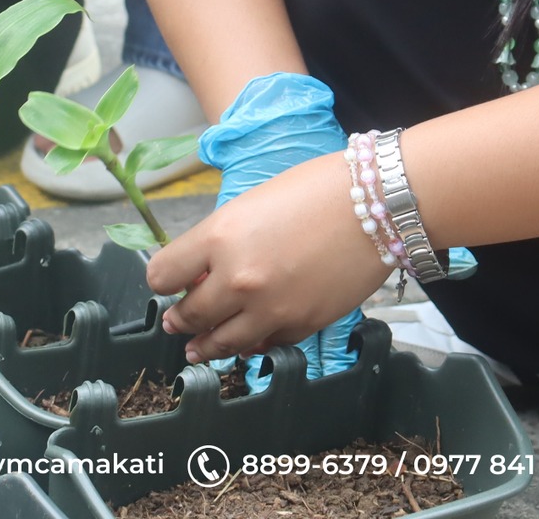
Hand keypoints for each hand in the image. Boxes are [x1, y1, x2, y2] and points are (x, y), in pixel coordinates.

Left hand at [168, 72, 368, 378]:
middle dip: (180, 318)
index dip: (162, 279)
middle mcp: (237, 279)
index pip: (163, 274)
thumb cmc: (314, 189)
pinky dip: (253, 344)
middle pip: (189, 314)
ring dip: (205, 346)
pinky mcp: (301, 325)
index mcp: (218, 237)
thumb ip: (221, 241)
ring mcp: (270, 309)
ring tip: (196, 349)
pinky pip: (265, 344)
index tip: (166, 282)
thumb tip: (203, 273)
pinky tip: (247, 342)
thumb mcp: (251, 205)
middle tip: (176, 320)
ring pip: (222, 342)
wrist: (376, 205)